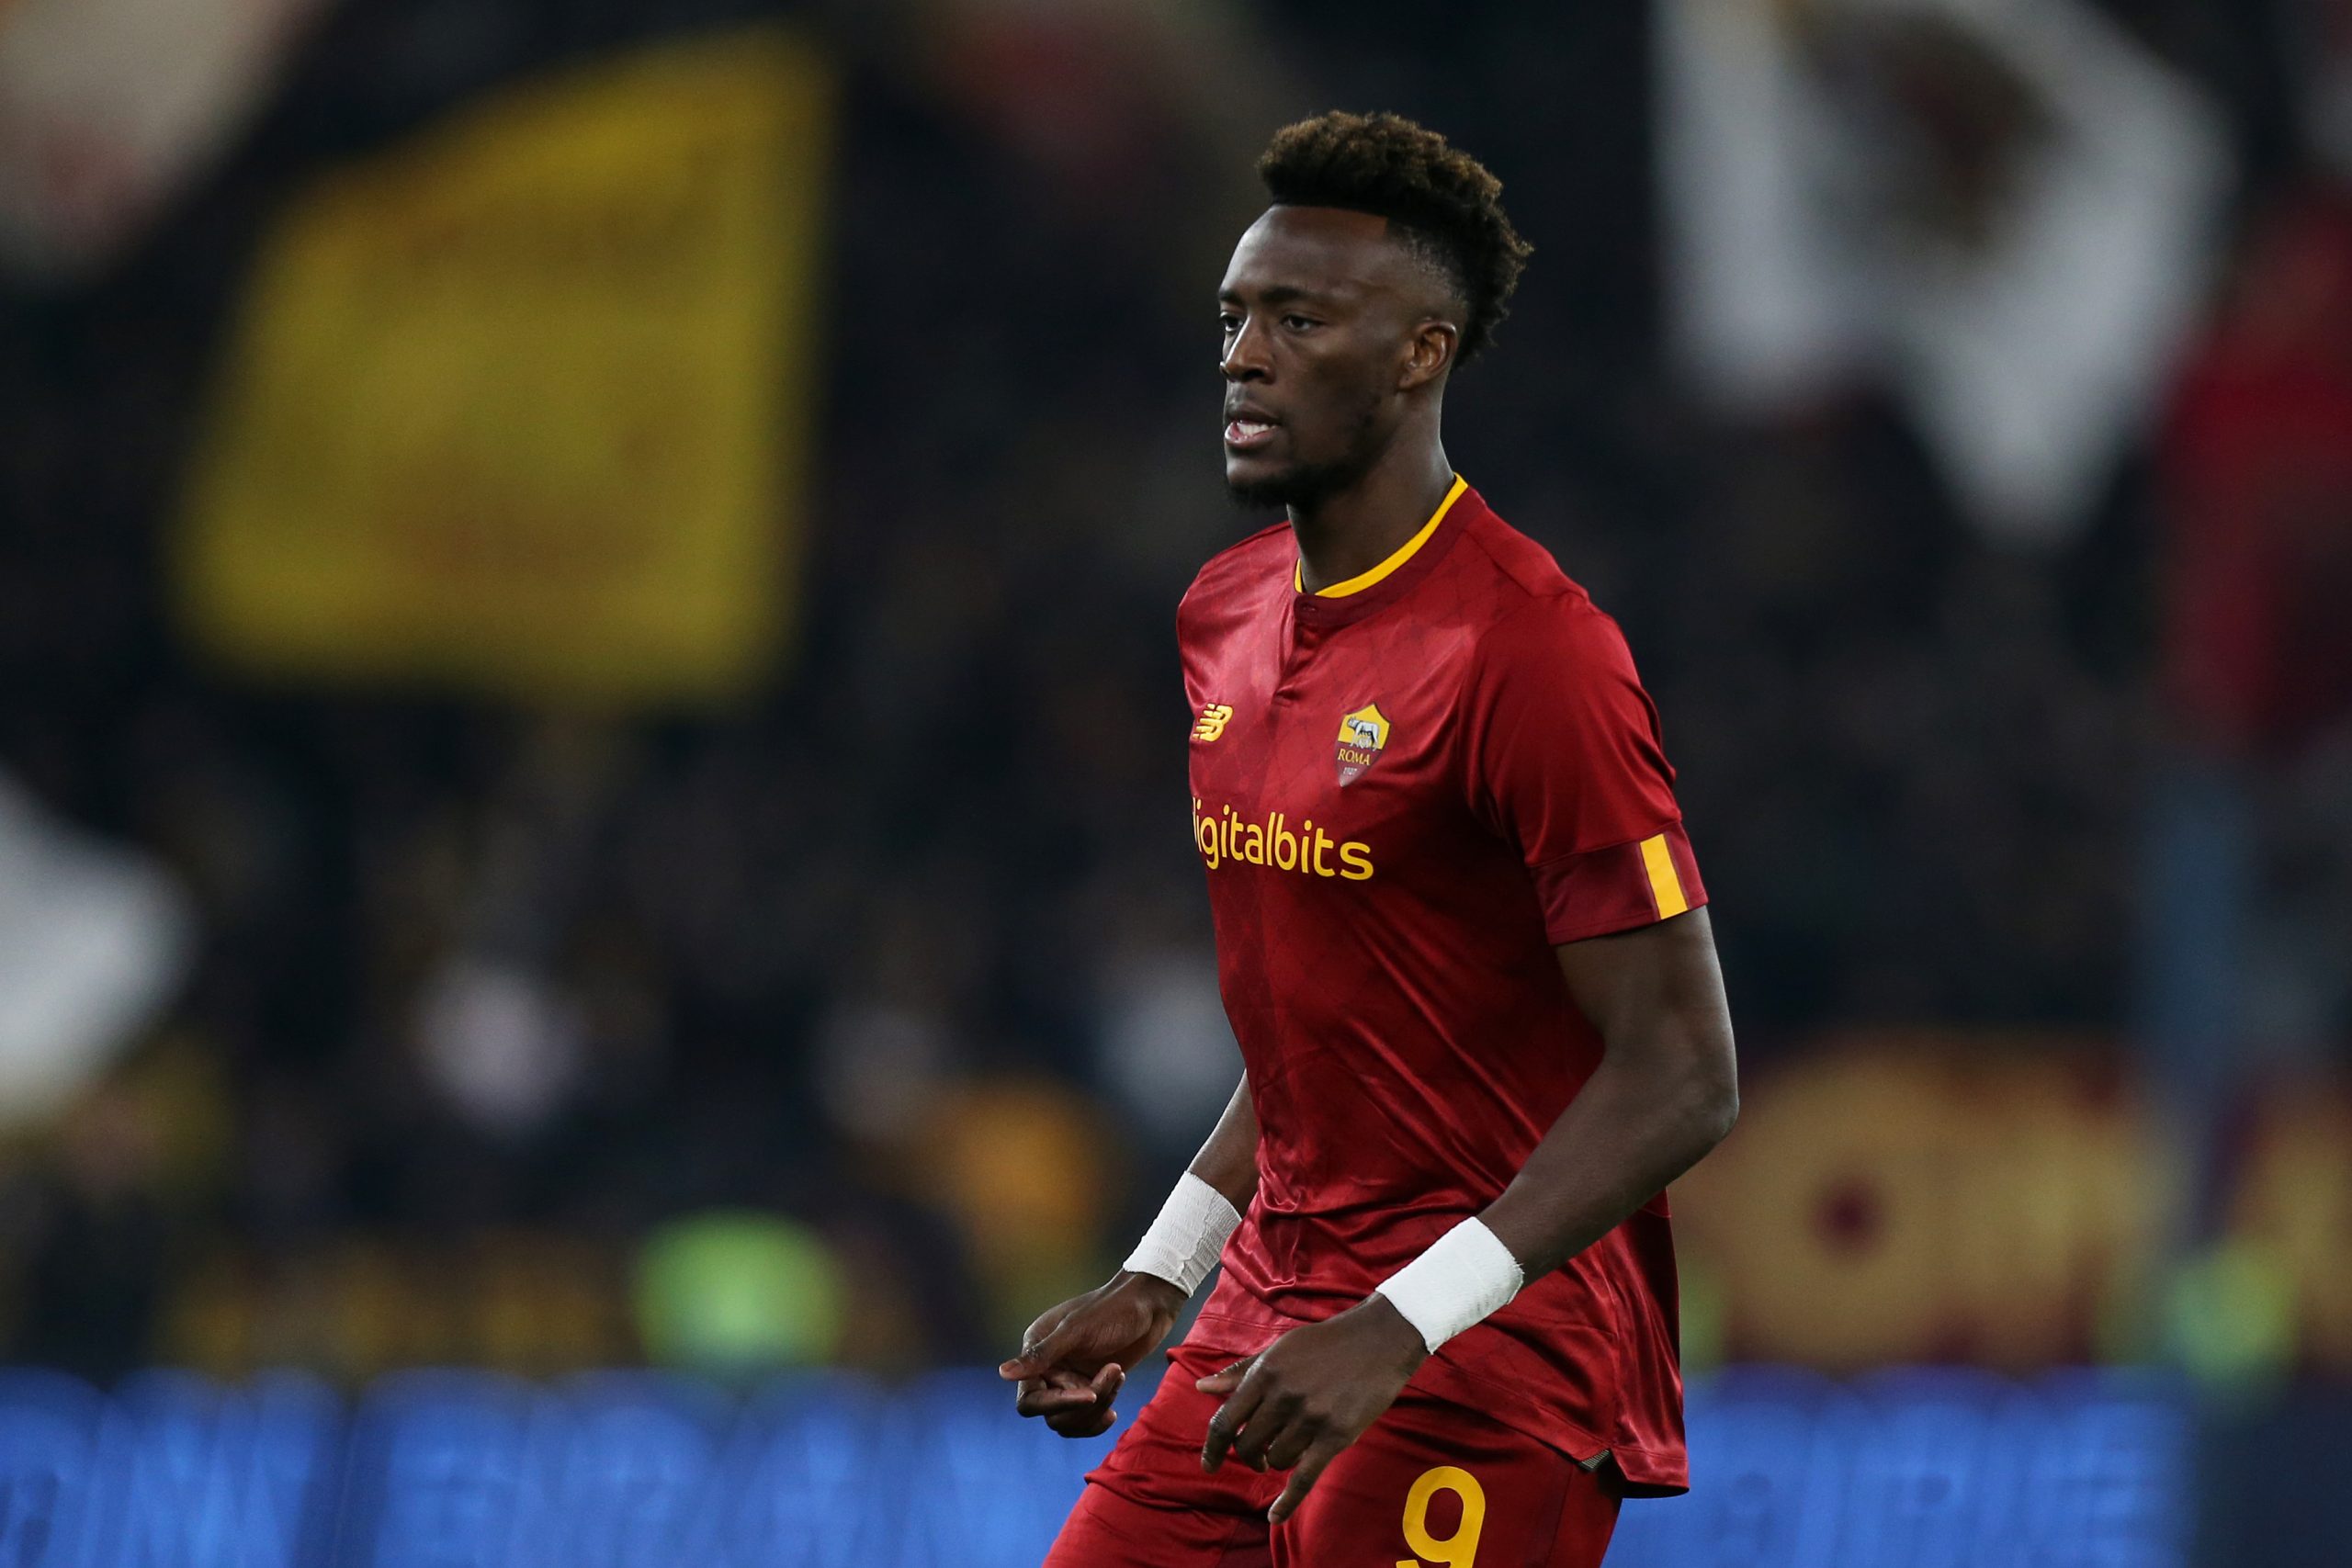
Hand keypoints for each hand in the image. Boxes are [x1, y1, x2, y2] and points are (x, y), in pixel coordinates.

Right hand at [1000, 1271, 1185, 1437]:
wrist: (1149, 1305)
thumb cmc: (1112, 1309)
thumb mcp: (1076, 1331)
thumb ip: (1041, 1355)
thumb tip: (1002, 1373)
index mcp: (1037, 1351)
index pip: (1030, 1400)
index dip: (1058, 1404)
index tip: (1090, 1395)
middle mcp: (1049, 1369)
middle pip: (1054, 1415)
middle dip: (1087, 1404)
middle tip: (1113, 1373)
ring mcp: (1070, 1381)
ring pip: (1071, 1421)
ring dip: (1098, 1407)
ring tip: (1118, 1375)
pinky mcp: (1091, 1387)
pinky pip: (1086, 1420)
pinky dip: (1101, 1416)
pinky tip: (1116, 1401)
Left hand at [1196, 1294, 1429, 1522]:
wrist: (1379, 1339)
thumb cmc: (1325, 1343)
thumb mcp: (1278, 1349)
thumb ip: (1240, 1372)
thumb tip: (1201, 1387)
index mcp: (1265, 1373)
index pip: (1225, 1421)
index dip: (1212, 1448)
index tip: (1209, 1464)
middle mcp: (1283, 1396)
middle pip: (1248, 1445)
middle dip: (1250, 1456)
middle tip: (1261, 1455)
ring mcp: (1310, 1417)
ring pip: (1277, 1460)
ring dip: (1277, 1461)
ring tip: (1290, 1447)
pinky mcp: (1336, 1436)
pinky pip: (1304, 1478)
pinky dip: (1287, 1501)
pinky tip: (1274, 1517)